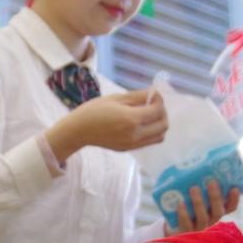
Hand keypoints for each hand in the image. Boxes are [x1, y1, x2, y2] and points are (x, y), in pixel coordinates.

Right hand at [47, 90, 167, 160]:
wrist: (78, 131)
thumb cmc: (94, 110)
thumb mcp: (116, 98)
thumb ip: (138, 96)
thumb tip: (154, 94)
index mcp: (131, 119)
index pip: (158, 110)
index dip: (159, 99)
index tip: (153, 94)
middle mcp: (135, 134)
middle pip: (163, 125)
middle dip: (163, 112)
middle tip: (153, 105)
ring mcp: (133, 144)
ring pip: (159, 136)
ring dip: (159, 124)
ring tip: (150, 115)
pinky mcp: (129, 149)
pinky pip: (149, 141)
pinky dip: (152, 132)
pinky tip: (142, 123)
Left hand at [171, 178, 240, 233]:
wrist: (172, 224)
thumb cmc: (188, 204)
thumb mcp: (197, 194)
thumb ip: (202, 183)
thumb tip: (201, 162)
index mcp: (216, 210)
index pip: (230, 207)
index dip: (234, 199)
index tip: (234, 188)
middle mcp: (211, 220)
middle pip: (218, 211)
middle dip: (215, 196)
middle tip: (211, 182)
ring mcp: (199, 227)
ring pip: (203, 217)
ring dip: (199, 202)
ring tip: (194, 188)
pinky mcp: (186, 231)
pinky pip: (186, 224)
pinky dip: (184, 213)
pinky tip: (180, 203)